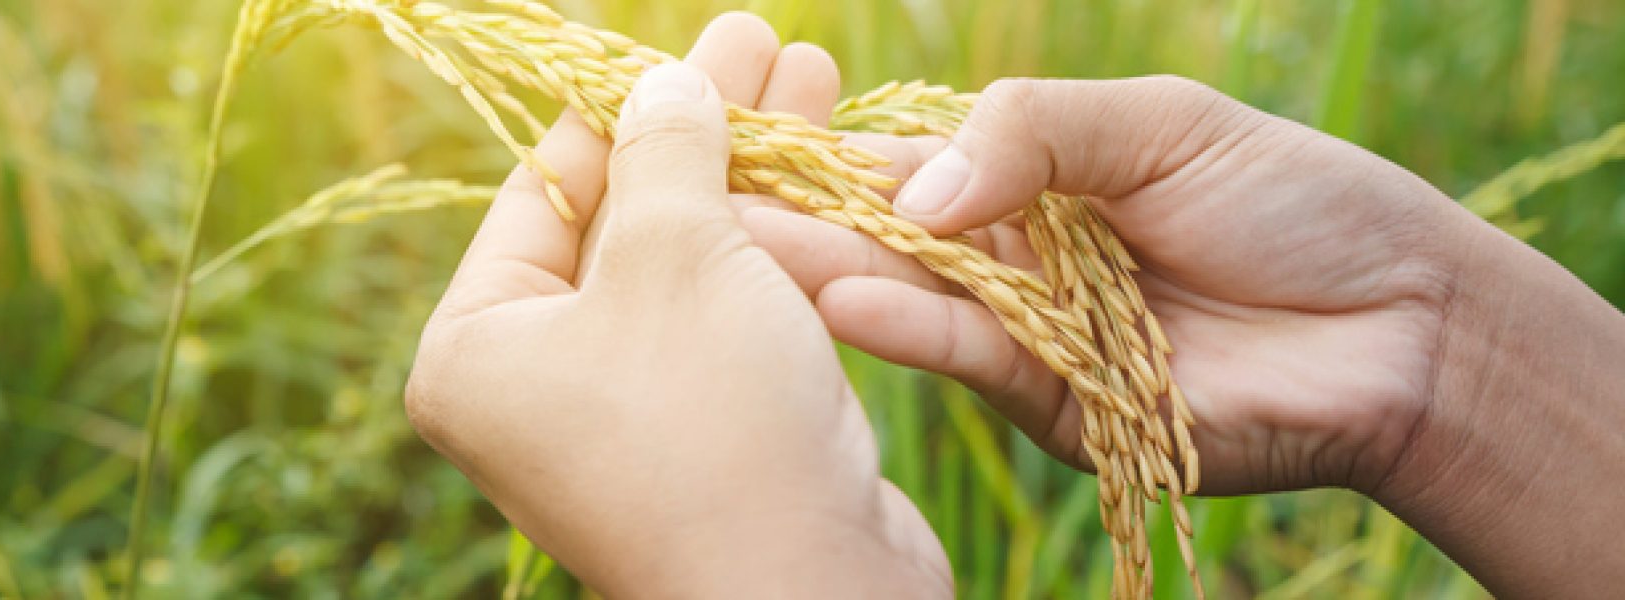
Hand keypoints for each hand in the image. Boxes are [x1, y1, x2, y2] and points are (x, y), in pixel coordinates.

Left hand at [405, 15, 949, 596]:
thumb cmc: (712, 421)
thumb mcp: (679, 256)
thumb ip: (666, 153)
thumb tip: (663, 85)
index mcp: (478, 347)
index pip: (546, 189)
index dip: (624, 104)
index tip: (691, 41)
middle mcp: (536, 386)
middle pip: (623, 222)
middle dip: (704, 129)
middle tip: (765, 44)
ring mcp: (624, 418)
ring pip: (689, 268)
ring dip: (755, 176)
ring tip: (814, 78)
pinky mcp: (706, 438)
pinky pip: (730, 321)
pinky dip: (776, 251)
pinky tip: (831, 179)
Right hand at [749, 76, 1465, 493]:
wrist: (1403, 322)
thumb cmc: (1293, 200)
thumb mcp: (1160, 123)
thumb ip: (1034, 133)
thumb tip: (917, 186)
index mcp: (1026, 183)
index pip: (901, 164)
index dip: (825, 154)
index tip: (738, 138)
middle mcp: (1009, 261)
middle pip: (885, 237)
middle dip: (799, 220)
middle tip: (703, 207)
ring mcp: (1027, 335)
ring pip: (913, 300)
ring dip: (828, 275)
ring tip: (745, 255)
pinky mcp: (1056, 406)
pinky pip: (973, 359)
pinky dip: (913, 330)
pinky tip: (851, 303)